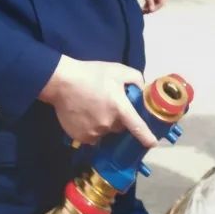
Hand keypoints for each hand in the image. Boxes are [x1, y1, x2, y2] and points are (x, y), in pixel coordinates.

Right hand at [39, 57, 155, 147]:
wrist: (62, 82)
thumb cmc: (91, 74)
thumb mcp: (117, 70)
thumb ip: (135, 78)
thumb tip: (141, 89)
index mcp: (120, 108)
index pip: (137, 127)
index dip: (146, 137)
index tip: (152, 144)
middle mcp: (108, 124)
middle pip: (120, 127)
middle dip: (118, 119)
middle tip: (109, 104)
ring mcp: (93, 132)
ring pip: (105, 132)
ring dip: (104, 123)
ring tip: (94, 108)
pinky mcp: (80, 137)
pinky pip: (91, 136)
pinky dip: (91, 129)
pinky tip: (85, 115)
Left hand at [140, 0, 167, 13]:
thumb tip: (150, 10)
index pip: (161, 2)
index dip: (155, 8)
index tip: (147, 12)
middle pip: (159, 1)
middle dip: (152, 7)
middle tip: (144, 11)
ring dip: (151, 4)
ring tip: (143, 8)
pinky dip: (150, 0)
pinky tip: (144, 4)